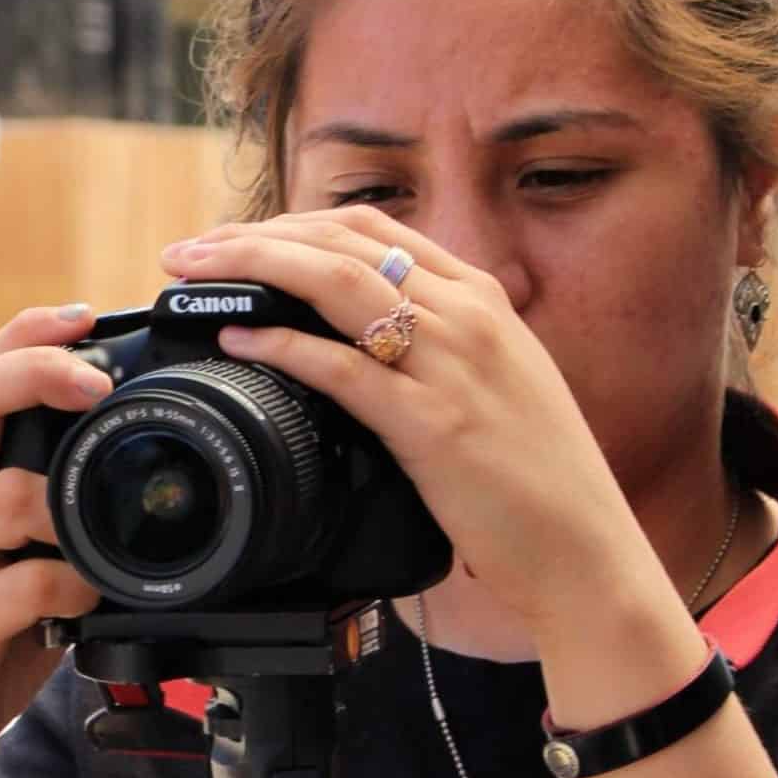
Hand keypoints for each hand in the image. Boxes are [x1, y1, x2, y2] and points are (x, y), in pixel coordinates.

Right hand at [0, 307, 113, 777]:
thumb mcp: (22, 578)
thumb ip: (63, 534)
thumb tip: (144, 503)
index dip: (26, 340)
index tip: (86, 313)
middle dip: (32, 367)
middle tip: (95, 371)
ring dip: (64, 493)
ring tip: (109, 510)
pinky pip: (24, 583)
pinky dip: (76, 581)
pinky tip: (97, 595)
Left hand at [161, 208, 653, 634]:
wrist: (586, 554)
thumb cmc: (539, 487)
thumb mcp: (497, 390)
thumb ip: (440, 355)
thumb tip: (362, 349)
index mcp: (483, 302)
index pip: (373, 229)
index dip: (295, 223)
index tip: (239, 237)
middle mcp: (470, 317)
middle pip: (342, 243)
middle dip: (254, 236)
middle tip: (191, 250)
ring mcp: (455, 365)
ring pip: (336, 283)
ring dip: (253, 268)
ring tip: (196, 274)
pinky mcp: (435, 424)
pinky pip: (342, 366)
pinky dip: (282, 344)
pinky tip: (240, 340)